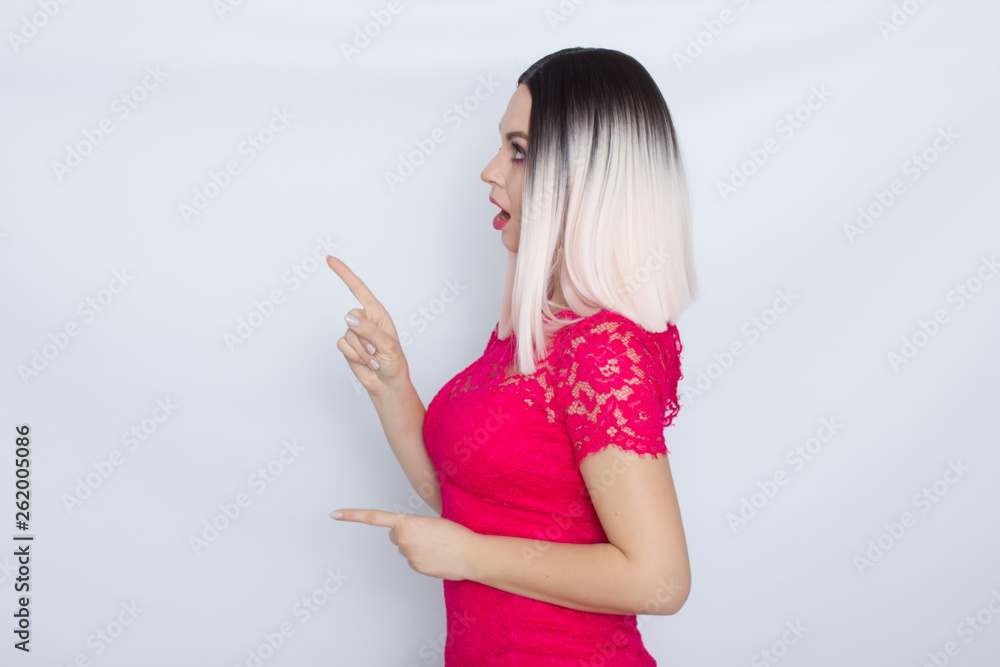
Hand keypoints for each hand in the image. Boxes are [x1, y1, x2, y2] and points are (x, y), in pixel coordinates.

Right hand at [326, 255, 408, 397]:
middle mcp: (365, 320)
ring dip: (360, 350)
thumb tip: (348, 317)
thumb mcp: (387, 345)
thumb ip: (368, 330)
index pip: (358, 289)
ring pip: (346, 334)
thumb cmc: (394, 362)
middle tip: (376, 351)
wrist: (387, 383)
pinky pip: (341, 345)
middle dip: (363, 337)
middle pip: (350, 317)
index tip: (330, 260)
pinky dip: (353, 355)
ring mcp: (355, 333)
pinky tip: (365, 362)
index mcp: (378, 313)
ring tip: (373, 358)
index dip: (344, 273)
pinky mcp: (347, 345)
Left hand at [330, 508, 477, 580]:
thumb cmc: (456, 535)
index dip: (353, 515)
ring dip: (417, 547)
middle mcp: (403, 538)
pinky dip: (423, 558)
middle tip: (427, 535)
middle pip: (395, 535)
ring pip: (405, 549)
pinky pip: (414, 560)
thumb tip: (406, 538)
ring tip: (437, 546)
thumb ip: (414, 526)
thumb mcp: (432, 521)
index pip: (374, 517)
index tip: (335, 514)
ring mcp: (408, 555)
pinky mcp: (415, 567)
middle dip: (406, 535)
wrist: (471, 554)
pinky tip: (438, 556)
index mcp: (407, 521)